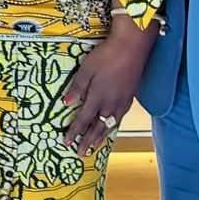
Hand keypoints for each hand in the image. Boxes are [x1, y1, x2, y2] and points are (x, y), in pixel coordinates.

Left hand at [62, 35, 144, 156]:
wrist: (132, 46)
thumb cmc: (106, 55)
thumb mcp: (87, 68)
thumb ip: (77, 87)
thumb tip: (66, 103)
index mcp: (97, 98)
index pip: (83, 120)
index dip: (74, 132)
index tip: (67, 143)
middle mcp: (110, 104)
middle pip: (98, 127)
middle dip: (88, 141)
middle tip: (81, 153)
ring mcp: (122, 101)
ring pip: (110, 124)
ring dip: (101, 137)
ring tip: (96, 146)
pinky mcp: (130, 96)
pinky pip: (119, 117)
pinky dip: (113, 126)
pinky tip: (112, 126)